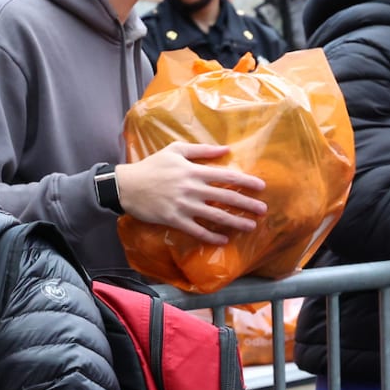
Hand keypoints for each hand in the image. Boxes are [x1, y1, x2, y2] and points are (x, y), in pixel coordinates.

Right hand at [115, 143, 267, 244]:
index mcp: (194, 171)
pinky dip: (211, 236)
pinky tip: (223, 239)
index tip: (261, 186)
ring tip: (250, 226)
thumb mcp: (175, 150)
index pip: (226, 176)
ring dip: (235, 221)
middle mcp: (192, 189)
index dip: (246, 181)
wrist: (126, 185)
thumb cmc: (151, 166)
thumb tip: (225, 149)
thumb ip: (201, 150)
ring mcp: (184, 206)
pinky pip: (197, 230)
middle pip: (226, 197)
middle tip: (263, 210)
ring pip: (215, 215)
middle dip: (247, 204)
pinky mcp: (174, 219)